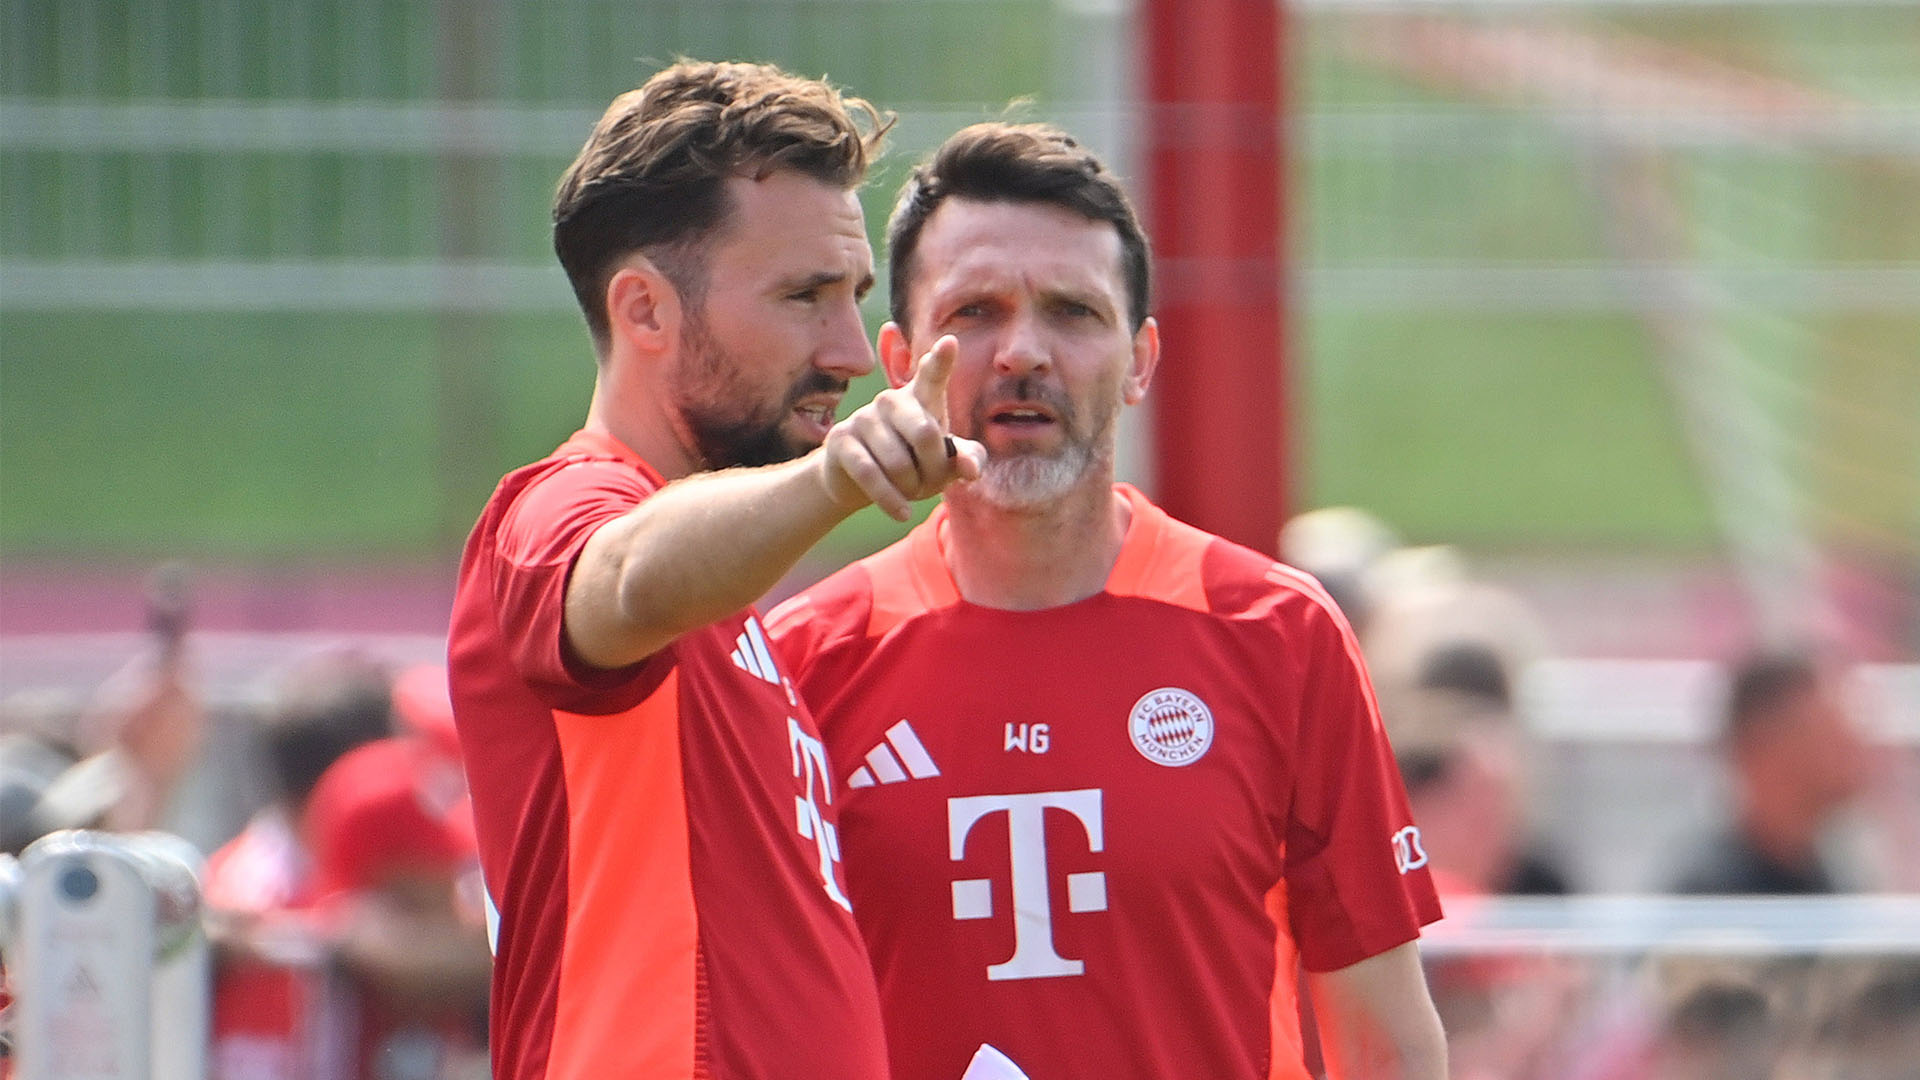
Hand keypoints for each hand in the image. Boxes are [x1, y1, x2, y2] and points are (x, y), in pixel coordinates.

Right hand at [818, 335, 985, 519]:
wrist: (858, 483)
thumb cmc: (911, 464)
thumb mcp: (943, 463)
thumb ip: (965, 459)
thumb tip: (971, 469)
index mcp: (920, 398)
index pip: (933, 375)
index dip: (941, 361)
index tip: (949, 343)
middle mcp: (891, 400)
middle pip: (926, 434)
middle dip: (935, 470)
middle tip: (932, 486)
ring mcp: (864, 418)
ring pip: (899, 462)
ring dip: (911, 489)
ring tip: (911, 494)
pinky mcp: (841, 440)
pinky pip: (870, 474)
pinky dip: (890, 500)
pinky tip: (901, 513)